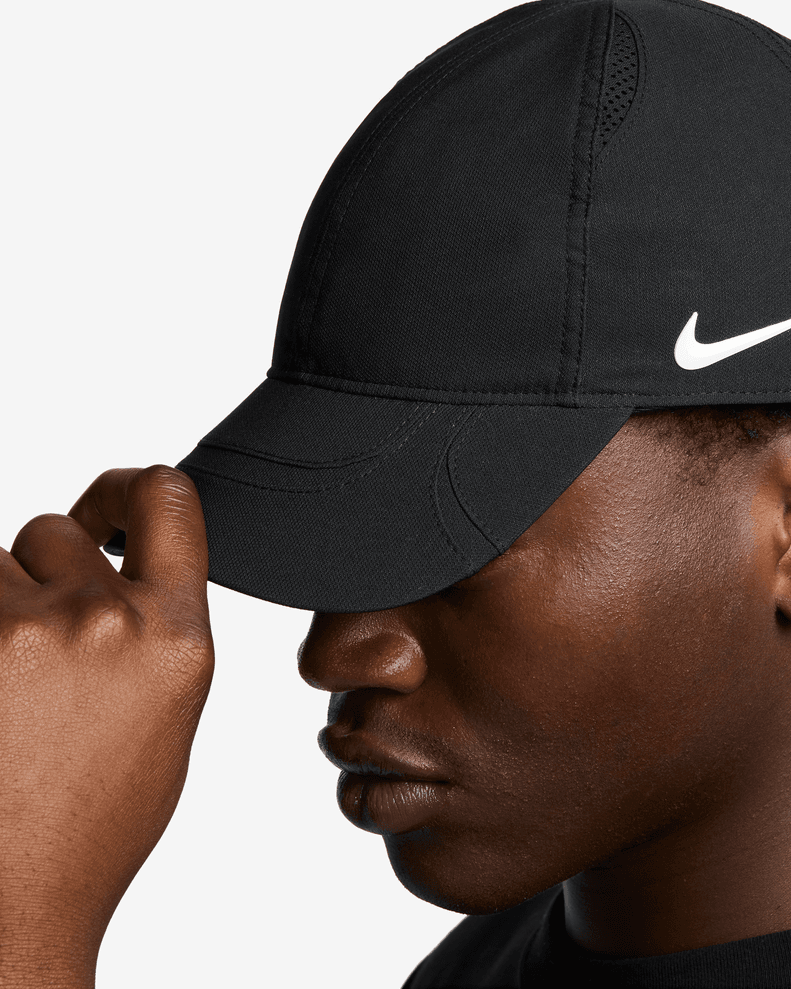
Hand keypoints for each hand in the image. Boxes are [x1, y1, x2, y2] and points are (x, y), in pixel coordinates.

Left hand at [0, 466, 213, 985]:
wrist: (9, 903)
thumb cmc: (87, 822)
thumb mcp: (165, 712)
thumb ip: (154, 626)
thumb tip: (118, 565)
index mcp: (174, 637)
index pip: (168, 498)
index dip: (133, 486)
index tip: (113, 506)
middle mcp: (104, 620)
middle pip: (56, 532)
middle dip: (42, 576)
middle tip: (32, 653)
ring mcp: (20, 629)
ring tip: (2, 682)